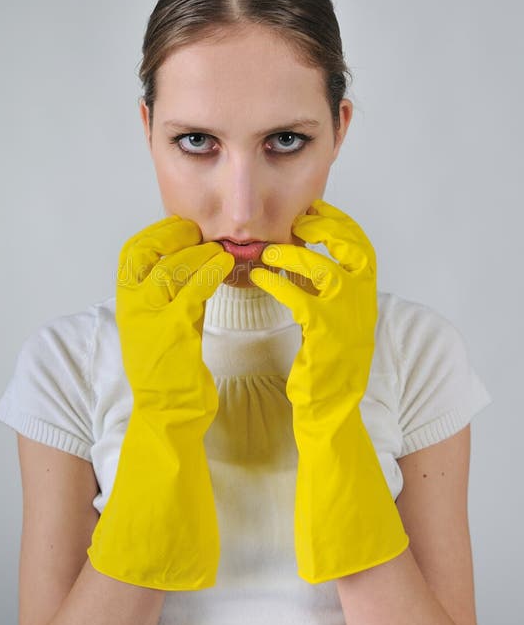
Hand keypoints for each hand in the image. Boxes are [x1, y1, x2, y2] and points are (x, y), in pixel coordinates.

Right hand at [115, 214, 233, 425]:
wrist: (166, 411)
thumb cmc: (169, 368)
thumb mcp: (164, 323)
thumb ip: (172, 295)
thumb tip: (194, 262)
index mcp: (126, 304)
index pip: (130, 254)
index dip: (155, 233)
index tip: (179, 226)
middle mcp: (132, 307)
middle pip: (143, 253)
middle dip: (172, 236)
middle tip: (198, 233)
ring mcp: (150, 318)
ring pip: (170, 269)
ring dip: (198, 254)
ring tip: (219, 251)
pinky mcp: (174, 330)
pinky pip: (193, 291)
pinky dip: (211, 274)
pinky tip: (224, 267)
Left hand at [249, 199, 408, 581]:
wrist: (332, 414)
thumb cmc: (327, 367)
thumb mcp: (335, 321)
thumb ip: (326, 289)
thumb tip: (302, 256)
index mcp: (366, 297)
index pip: (360, 244)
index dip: (338, 222)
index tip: (313, 210)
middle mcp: (363, 304)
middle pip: (355, 247)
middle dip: (326, 228)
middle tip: (298, 222)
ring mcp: (348, 321)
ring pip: (324, 270)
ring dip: (293, 254)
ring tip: (268, 252)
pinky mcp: (325, 339)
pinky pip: (301, 300)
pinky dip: (278, 285)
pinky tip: (259, 279)